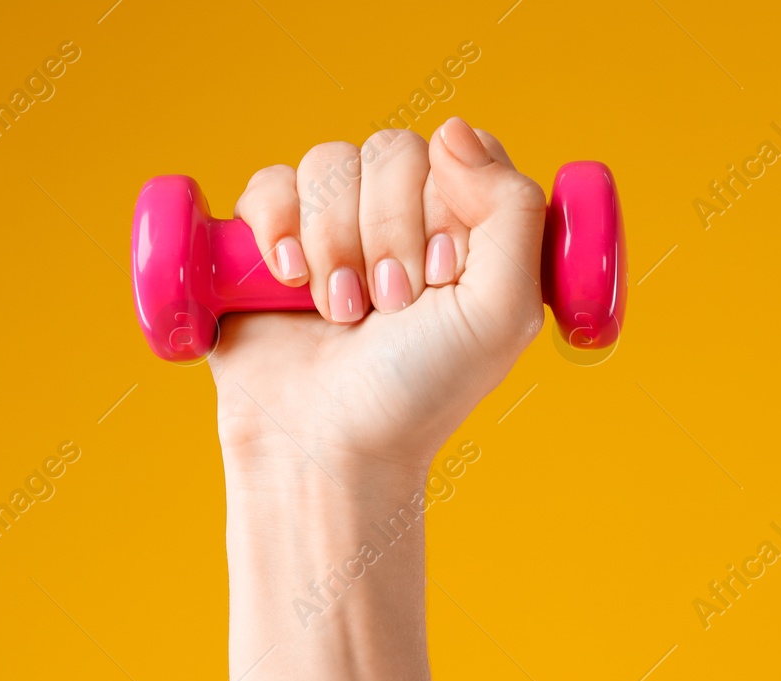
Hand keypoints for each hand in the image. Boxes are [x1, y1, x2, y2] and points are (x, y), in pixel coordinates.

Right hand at [209, 118, 546, 479]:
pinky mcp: (269, 242)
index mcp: (464, 229)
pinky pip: (269, 184)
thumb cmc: (420, 394)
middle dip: (388, 233)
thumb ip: (512, 210)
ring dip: (336, 243)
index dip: (446, 204)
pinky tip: (289, 283)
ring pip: (329, 163)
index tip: (444, 274)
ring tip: (342, 313)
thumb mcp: (502, 310)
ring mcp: (332, 227)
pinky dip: (279, 228)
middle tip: (391, 306)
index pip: (458, 151)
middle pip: (392, 150)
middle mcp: (399, 220)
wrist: (328, 448)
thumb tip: (454, 131)